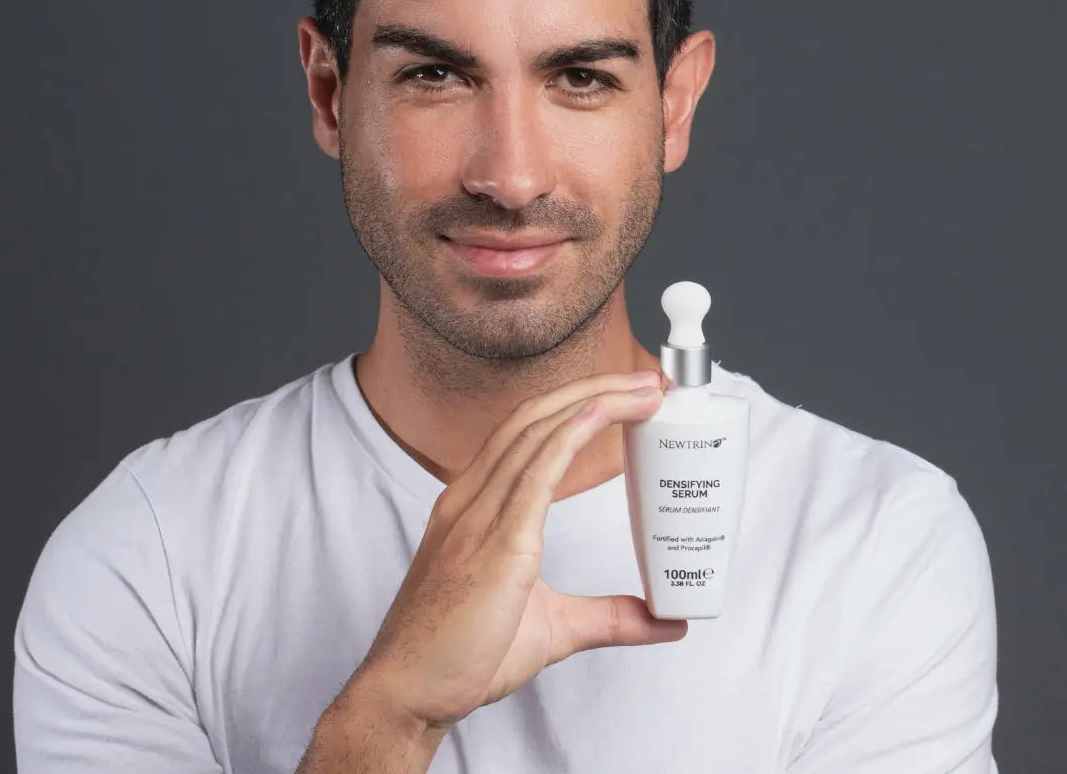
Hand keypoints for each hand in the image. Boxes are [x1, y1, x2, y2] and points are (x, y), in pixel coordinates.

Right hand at [344, 370, 686, 735]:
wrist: (407, 695)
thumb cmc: (460, 656)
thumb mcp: (552, 627)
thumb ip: (608, 616)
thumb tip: (665, 620)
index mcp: (475, 504)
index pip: (529, 431)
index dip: (578, 403)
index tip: (629, 395)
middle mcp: (472, 496)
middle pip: (536, 416)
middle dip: (594, 387)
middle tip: (650, 379)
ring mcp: (477, 515)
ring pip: (537, 431)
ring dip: (593, 400)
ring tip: (644, 389)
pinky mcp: (494, 544)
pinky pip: (533, 472)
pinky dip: (569, 434)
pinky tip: (600, 412)